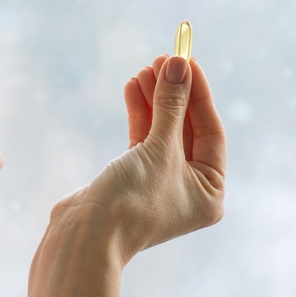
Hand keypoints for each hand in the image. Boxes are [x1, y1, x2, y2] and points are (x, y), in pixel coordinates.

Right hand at [58, 54, 226, 264]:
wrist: (84, 237)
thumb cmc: (130, 200)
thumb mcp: (158, 148)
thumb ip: (171, 104)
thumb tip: (178, 64)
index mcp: (210, 192)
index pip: (211, 131)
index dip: (199, 93)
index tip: (186, 60)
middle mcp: (189, 190)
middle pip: (187, 129)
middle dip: (174, 93)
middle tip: (163, 58)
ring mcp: (160, 184)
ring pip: (162, 132)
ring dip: (154, 100)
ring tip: (144, 69)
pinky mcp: (132, 179)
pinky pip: (142, 140)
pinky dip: (139, 115)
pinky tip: (132, 88)